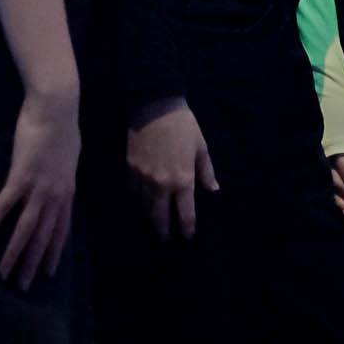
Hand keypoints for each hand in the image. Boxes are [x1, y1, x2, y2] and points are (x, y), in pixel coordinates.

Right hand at [0, 88, 79, 287]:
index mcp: (67, 191)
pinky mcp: (20, 177)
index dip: (54, 252)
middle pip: (43, 237)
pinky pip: (4, 207)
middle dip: (34, 263)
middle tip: (25, 286)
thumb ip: (63, 175)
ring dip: (14, 254)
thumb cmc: (62, 127)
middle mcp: (55, 195)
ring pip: (26, 229)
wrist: (56, 107)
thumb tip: (60, 184)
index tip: (50, 272)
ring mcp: (38, 187)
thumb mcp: (69, 158)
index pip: (61, 230)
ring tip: (4, 274)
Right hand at [125, 99, 217, 241]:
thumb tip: (213, 190)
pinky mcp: (130, 169)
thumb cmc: (183, 125)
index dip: (187, 227)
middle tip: (165, 238)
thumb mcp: (201, 147)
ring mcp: (143, 178)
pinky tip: (141, 201)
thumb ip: (206, 171)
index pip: (185, 213)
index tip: (187, 236)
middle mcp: (162, 184)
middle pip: (160, 217)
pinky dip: (138, 199)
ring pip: (145, 206)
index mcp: (183, 180)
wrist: (154, 105)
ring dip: (150, 216)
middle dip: (163, 230)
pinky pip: (133, 192)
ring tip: (154, 223)